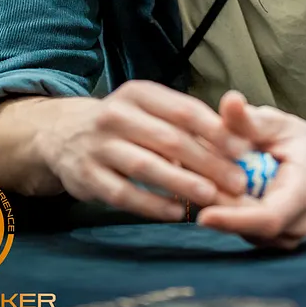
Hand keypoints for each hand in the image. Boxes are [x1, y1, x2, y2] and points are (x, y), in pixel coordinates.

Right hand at [39, 81, 250, 220]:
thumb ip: (185, 123)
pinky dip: (151, 205)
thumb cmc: (125, 124)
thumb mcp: (149, 109)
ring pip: (146, 166)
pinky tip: (175, 212)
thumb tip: (236, 143)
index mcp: (140, 94)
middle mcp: (116, 115)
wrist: (63, 135)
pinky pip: (122, 194)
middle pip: (169, 140)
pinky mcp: (86, 176)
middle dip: (208, 162)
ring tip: (211, 196)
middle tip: (236, 181)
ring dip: (182, 183)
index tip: (242, 150)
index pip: (184, 110)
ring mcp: (98, 146)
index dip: (216, 131)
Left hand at [194, 91, 305, 249]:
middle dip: (215, 201)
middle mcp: (296, 224)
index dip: (235, 220)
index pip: (268, 218)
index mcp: (304, 193)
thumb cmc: (304, 144)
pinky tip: (216, 186)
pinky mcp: (272, 241)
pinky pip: (243, 230)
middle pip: (247, 225)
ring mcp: (285, 238)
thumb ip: (252, 119)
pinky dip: (226, 210)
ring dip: (219, 205)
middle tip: (189, 172)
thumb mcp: (281, 125)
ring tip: (203, 174)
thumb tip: (229, 101)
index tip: (204, 216)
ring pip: (241, 229)